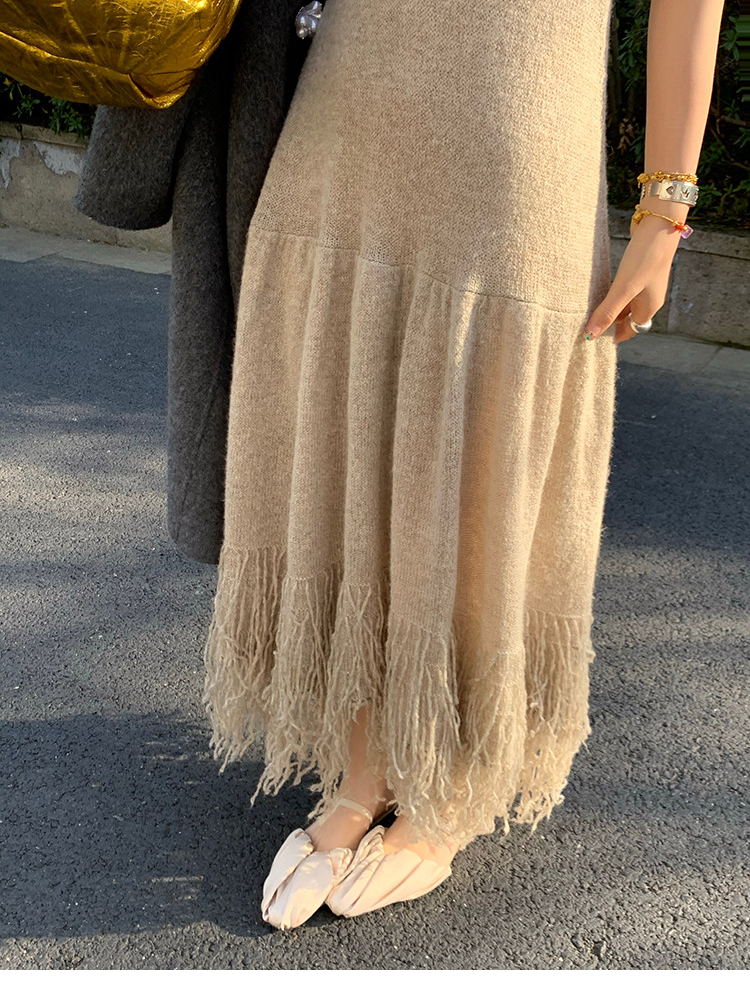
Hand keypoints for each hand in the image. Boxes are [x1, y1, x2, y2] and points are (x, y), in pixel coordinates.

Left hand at [584, 214, 682, 343]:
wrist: (660, 223)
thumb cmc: (646, 257)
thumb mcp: (624, 288)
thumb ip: (608, 311)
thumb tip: (590, 336)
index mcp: (649, 307)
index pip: (630, 330)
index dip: (613, 335)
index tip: (593, 337)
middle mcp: (650, 298)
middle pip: (627, 317)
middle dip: (609, 321)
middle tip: (586, 322)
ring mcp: (646, 284)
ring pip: (625, 302)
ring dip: (610, 305)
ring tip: (589, 306)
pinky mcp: (641, 270)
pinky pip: (625, 288)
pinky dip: (613, 291)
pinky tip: (601, 287)